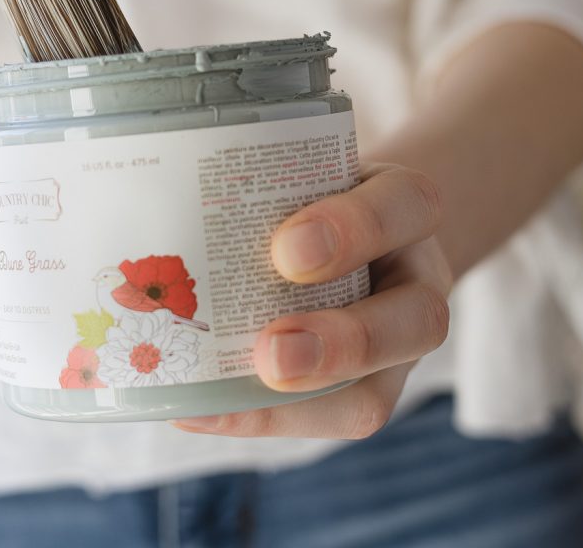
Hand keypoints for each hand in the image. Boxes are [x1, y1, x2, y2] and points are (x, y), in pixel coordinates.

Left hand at [173, 164, 451, 437]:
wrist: (357, 225)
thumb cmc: (317, 188)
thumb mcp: (306, 163)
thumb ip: (261, 173)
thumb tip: (163, 183)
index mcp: (408, 208)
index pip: (406, 205)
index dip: (353, 230)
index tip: (287, 250)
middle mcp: (417, 280)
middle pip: (419, 320)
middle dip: (343, 345)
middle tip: (271, 351)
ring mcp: (396, 344)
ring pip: (378, 393)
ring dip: (300, 403)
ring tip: (222, 402)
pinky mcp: (365, 388)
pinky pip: (328, 420)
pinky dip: (260, 419)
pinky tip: (198, 410)